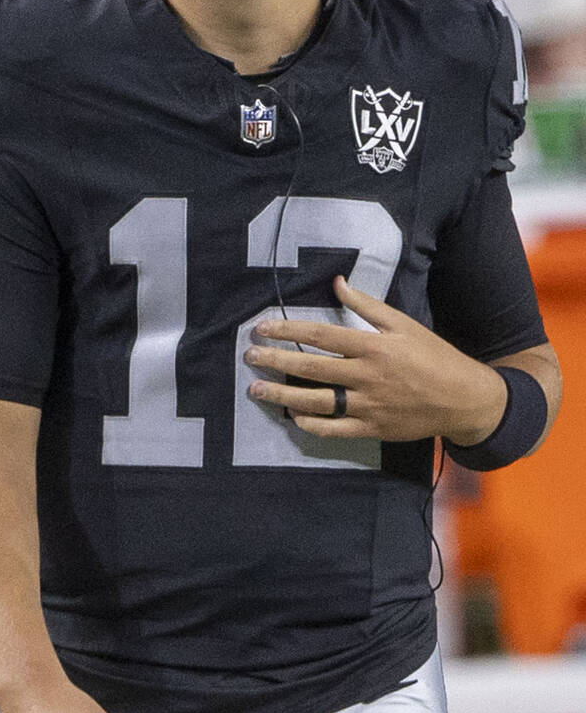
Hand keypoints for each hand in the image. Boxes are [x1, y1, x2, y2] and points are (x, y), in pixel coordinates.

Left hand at [245, 275, 506, 444]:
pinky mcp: (372, 429)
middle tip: (248, 358)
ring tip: (256, 389)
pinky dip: (310, 424)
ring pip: (316, 401)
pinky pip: (334, 430)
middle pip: (310, 368)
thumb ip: (366, 305)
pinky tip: (292, 415)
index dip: (287, 330)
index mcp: (372, 346)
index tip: (261, 328)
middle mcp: (366, 376)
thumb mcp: (402, 324)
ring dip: (282, 394)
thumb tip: (337, 282)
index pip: (320, 335)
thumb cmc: (432, 355)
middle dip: (275, 361)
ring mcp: (368, 406)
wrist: (463, 399)